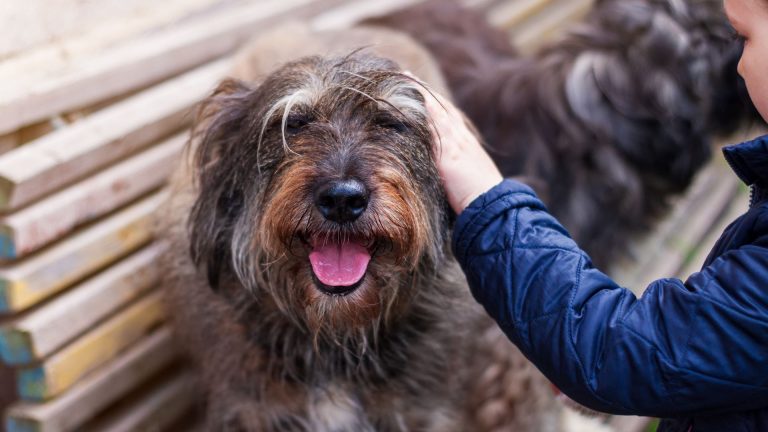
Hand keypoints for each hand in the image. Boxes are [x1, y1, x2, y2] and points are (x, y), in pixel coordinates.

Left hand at [419, 86, 502, 213]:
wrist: (491, 204)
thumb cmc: (478, 199)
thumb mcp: (465, 181)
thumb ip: (452, 172)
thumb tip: (441, 175)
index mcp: (467, 145)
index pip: (450, 119)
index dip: (437, 106)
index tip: (425, 94)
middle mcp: (462, 138)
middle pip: (443, 108)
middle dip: (427, 93)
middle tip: (411, 77)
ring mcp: (457, 142)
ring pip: (439, 110)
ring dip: (423, 93)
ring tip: (408, 78)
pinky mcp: (450, 150)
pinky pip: (436, 122)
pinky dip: (426, 108)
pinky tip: (415, 96)